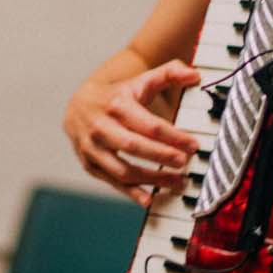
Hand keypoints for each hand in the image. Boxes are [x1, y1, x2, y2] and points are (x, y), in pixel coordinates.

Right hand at [64, 60, 202, 206]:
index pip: (149, 124)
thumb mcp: (141, 81)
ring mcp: (93, 148)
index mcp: (117, 105)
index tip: (193, 145)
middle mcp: (102, 127)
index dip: (174, 136)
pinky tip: (149, 199)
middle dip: (162, 157)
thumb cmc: (118, 96)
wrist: (78, 106)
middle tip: (184, 163)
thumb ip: (169, 74)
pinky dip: (130, 193)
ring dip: (151, 179)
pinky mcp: (90, 164)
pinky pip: (111, 182)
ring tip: (177, 182)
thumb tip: (194, 75)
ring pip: (123, 169)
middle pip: (135, 146)